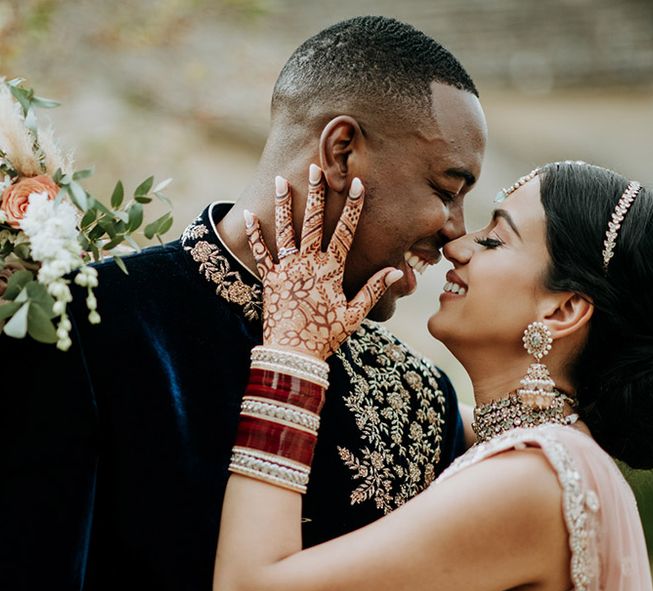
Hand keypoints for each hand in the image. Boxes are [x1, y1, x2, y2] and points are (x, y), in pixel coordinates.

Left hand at [243, 165, 401, 359]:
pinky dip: (254, 233)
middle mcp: (308, 264)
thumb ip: (374, 289)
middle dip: (316, 193)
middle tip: (316, 167)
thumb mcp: (354, 314)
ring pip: (285, 230)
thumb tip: (397, 271)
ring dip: (284, 204)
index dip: (352, 207)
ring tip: (281, 180)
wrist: (293, 353)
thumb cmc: (326, 335)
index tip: (357, 184)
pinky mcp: (269, 279)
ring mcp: (287, 269)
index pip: (345, 231)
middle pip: (313, 221)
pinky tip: (248, 214)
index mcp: (331, 270)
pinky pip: (261, 252)